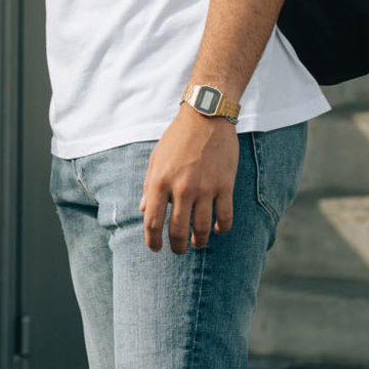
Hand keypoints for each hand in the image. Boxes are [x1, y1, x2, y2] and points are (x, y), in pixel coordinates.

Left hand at [141, 105, 237, 253]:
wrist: (206, 117)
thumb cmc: (177, 138)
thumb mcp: (156, 159)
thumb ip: (148, 185)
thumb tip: (142, 209)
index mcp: (160, 182)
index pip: (152, 221)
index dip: (153, 240)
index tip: (155, 248)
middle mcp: (181, 188)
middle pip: (178, 230)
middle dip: (177, 246)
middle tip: (178, 250)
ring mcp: (204, 188)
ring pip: (202, 228)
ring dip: (199, 241)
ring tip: (197, 244)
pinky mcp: (224, 185)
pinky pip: (225, 216)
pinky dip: (222, 228)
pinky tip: (218, 230)